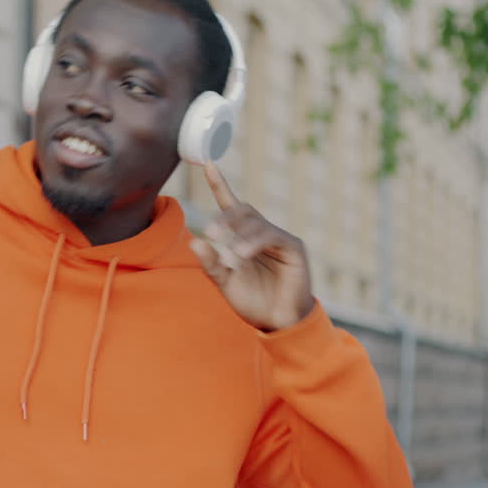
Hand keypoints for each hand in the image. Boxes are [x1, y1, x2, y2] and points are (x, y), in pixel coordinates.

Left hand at [189, 163, 314, 331]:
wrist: (277, 323)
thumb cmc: (253, 301)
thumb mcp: (224, 282)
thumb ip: (210, 263)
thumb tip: (194, 241)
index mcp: (243, 238)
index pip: (231, 206)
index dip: (220, 185)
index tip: (208, 164)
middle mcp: (261, 233)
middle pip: (241, 212)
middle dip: (225, 219)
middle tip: (211, 233)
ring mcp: (279, 238)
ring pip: (255, 223)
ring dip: (239, 236)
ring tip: (229, 256)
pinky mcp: (293, 247)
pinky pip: (272, 236)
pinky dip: (255, 243)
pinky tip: (243, 254)